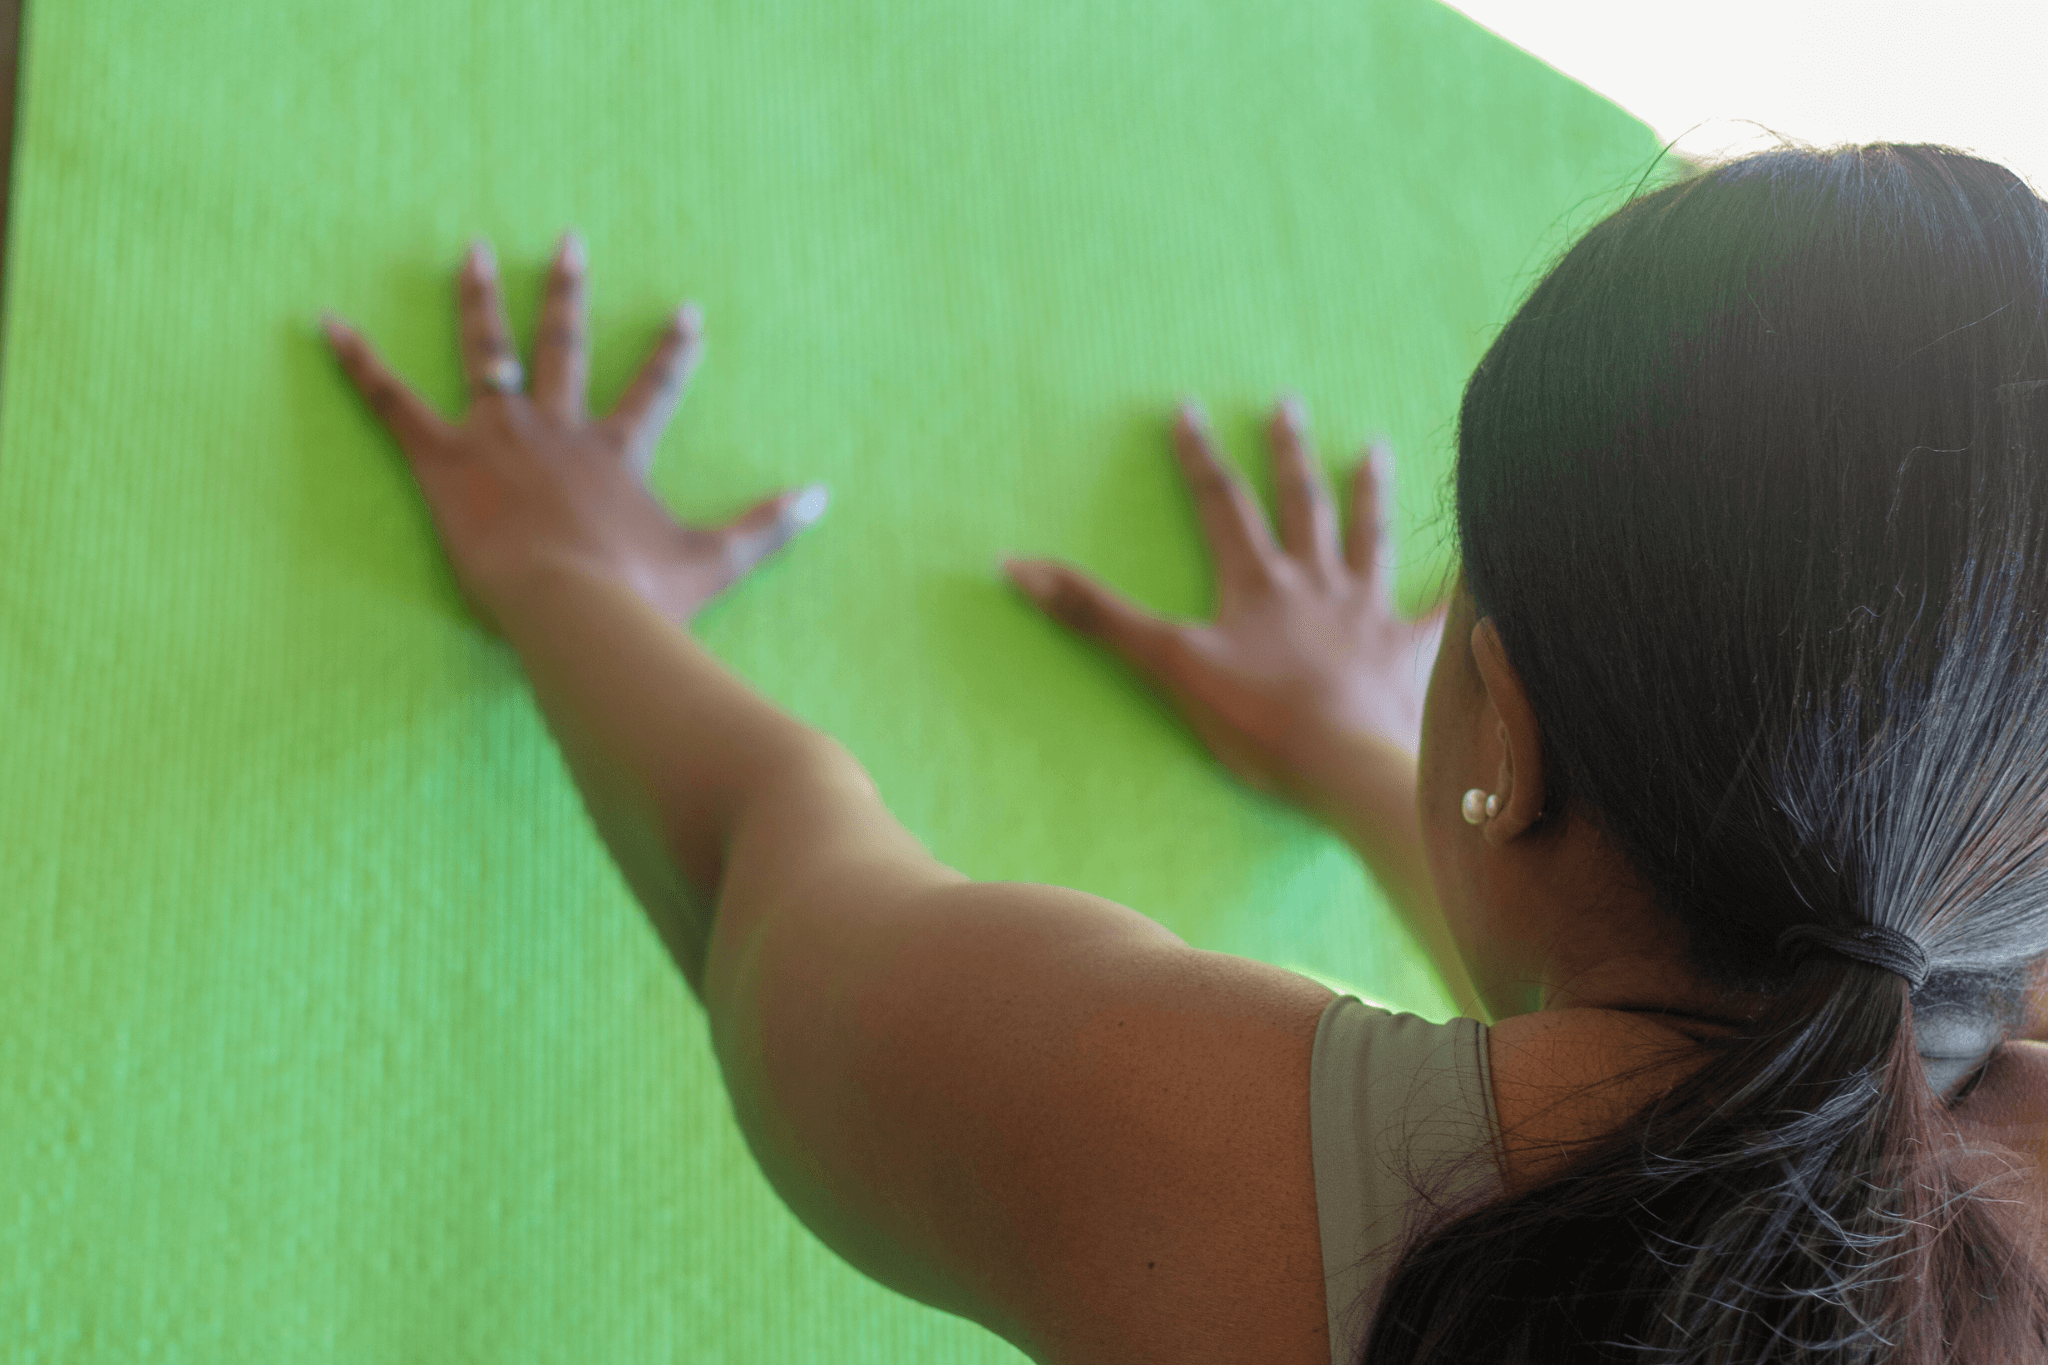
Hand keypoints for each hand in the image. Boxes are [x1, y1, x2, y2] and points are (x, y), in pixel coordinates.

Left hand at [322, 234, 826, 635]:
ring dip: (476, 299)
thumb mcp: (715, 563)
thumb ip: (768, 527)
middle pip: (562, 345)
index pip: (653, 387)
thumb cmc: (642, 599)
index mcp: (615, 453)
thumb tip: (825, 497)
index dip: (672, 350)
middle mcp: (558, 430)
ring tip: (468, 251)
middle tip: (566, 243)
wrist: (578, 614)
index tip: (685, 311)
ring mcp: (500, 439)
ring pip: (486, 352)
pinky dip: (358, 362)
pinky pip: (392, 402)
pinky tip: (326, 322)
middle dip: (566, 291)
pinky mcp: (443, 461)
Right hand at [1004, 396, 1444, 814]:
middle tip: (1288, 405)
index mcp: (1255, 585)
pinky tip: (1484, 557)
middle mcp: (1314, 584)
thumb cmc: (1259, 720)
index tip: (1189, 409)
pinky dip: (1461, 585)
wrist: (1347, 762)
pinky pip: (1441, 612)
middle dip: (1289, 454)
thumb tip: (1017, 566)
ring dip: (1369, 493)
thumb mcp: (1167, 664)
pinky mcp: (1410, 654)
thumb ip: (1096, 616)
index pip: (1222, 505)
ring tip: (1375, 449)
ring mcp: (1368, 614)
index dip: (1201, 457)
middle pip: (1300, 504)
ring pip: (1369, 539)